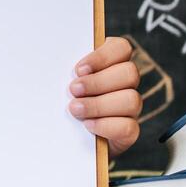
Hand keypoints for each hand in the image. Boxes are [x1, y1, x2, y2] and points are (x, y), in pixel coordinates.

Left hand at [67, 37, 140, 155]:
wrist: (65, 138)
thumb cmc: (62, 100)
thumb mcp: (62, 82)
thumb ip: (66, 71)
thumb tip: (54, 63)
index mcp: (112, 63)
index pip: (122, 48)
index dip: (103, 57)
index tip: (79, 69)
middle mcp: (126, 83)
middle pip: (129, 73)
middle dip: (98, 82)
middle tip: (73, 90)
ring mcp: (130, 108)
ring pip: (131, 99)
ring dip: (99, 104)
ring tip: (75, 108)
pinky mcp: (128, 131)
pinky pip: (129, 127)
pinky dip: (106, 125)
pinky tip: (87, 124)